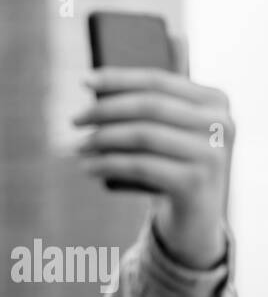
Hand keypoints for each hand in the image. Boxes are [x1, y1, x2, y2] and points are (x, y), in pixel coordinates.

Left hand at [73, 38, 233, 268]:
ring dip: (102, 139)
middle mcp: (220, 123)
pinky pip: (140, 166)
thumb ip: (146, 110)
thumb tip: (96, 89)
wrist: (195, 218)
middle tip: (75, 120)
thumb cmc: (172, 167)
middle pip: (148, 106)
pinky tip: (87, 167)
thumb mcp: (165, 134)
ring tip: (78, 147)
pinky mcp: (195, 182)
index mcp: (215, 100)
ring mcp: (211, 153)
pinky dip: (108, 164)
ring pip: (142, 135)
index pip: (159, 81)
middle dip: (105, 111)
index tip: (84, 81)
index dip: (119, 78)